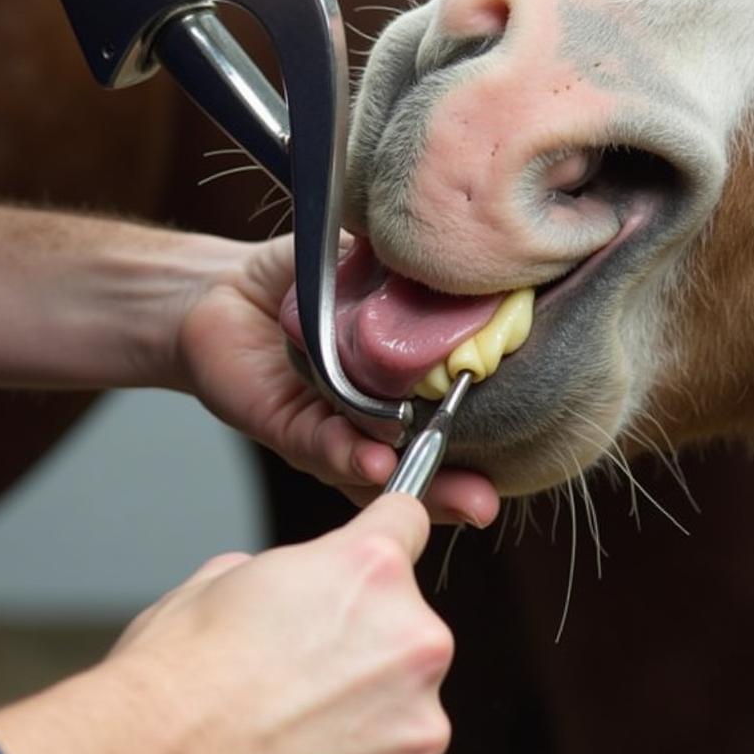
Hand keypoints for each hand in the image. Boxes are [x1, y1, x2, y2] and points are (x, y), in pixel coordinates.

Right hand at [0, 495, 453, 753]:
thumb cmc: (176, 675)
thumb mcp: (223, 577)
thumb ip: (287, 571)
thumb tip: (289, 587)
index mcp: (370, 569)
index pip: (408, 520)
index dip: (385, 533)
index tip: (377, 556)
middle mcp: (411, 640)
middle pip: (408, 626)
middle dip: (365, 642)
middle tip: (302, 669)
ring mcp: (417, 725)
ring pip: (406, 705)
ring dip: (366, 714)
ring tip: (296, 728)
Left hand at [177, 234, 499, 526]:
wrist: (222, 287)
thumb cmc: (301, 276)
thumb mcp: (368, 258)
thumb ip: (416, 268)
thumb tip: (483, 254)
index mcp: (406, 382)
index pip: (456, 416)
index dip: (490, 433)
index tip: (531, 439)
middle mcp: (373, 418)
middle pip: (423, 464)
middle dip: (457, 488)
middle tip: (489, 498)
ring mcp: (334, 430)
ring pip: (374, 469)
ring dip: (410, 482)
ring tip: (449, 492)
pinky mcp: (288, 431)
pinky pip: (319, 446)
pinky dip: (346, 454)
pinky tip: (371, 460)